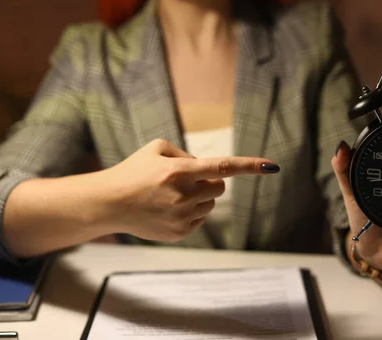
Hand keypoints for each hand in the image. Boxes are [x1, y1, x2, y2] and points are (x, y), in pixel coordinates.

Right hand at [101, 139, 278, 241]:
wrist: (109, 203)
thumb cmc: (134, 171)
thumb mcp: (157, 148)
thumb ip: (187, 155)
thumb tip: (210, 170)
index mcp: (179, 171)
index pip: (222, 167)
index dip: (249, 165)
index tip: (272, 166)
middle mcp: (182, 195)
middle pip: (219, 187)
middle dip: (210, 181)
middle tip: (187, 180)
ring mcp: (180, 217)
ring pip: (209, 204)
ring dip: (199, 197)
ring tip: (171, 195)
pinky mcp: (179, 233)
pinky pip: (199, 220)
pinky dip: (190, 212)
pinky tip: (167, 209)